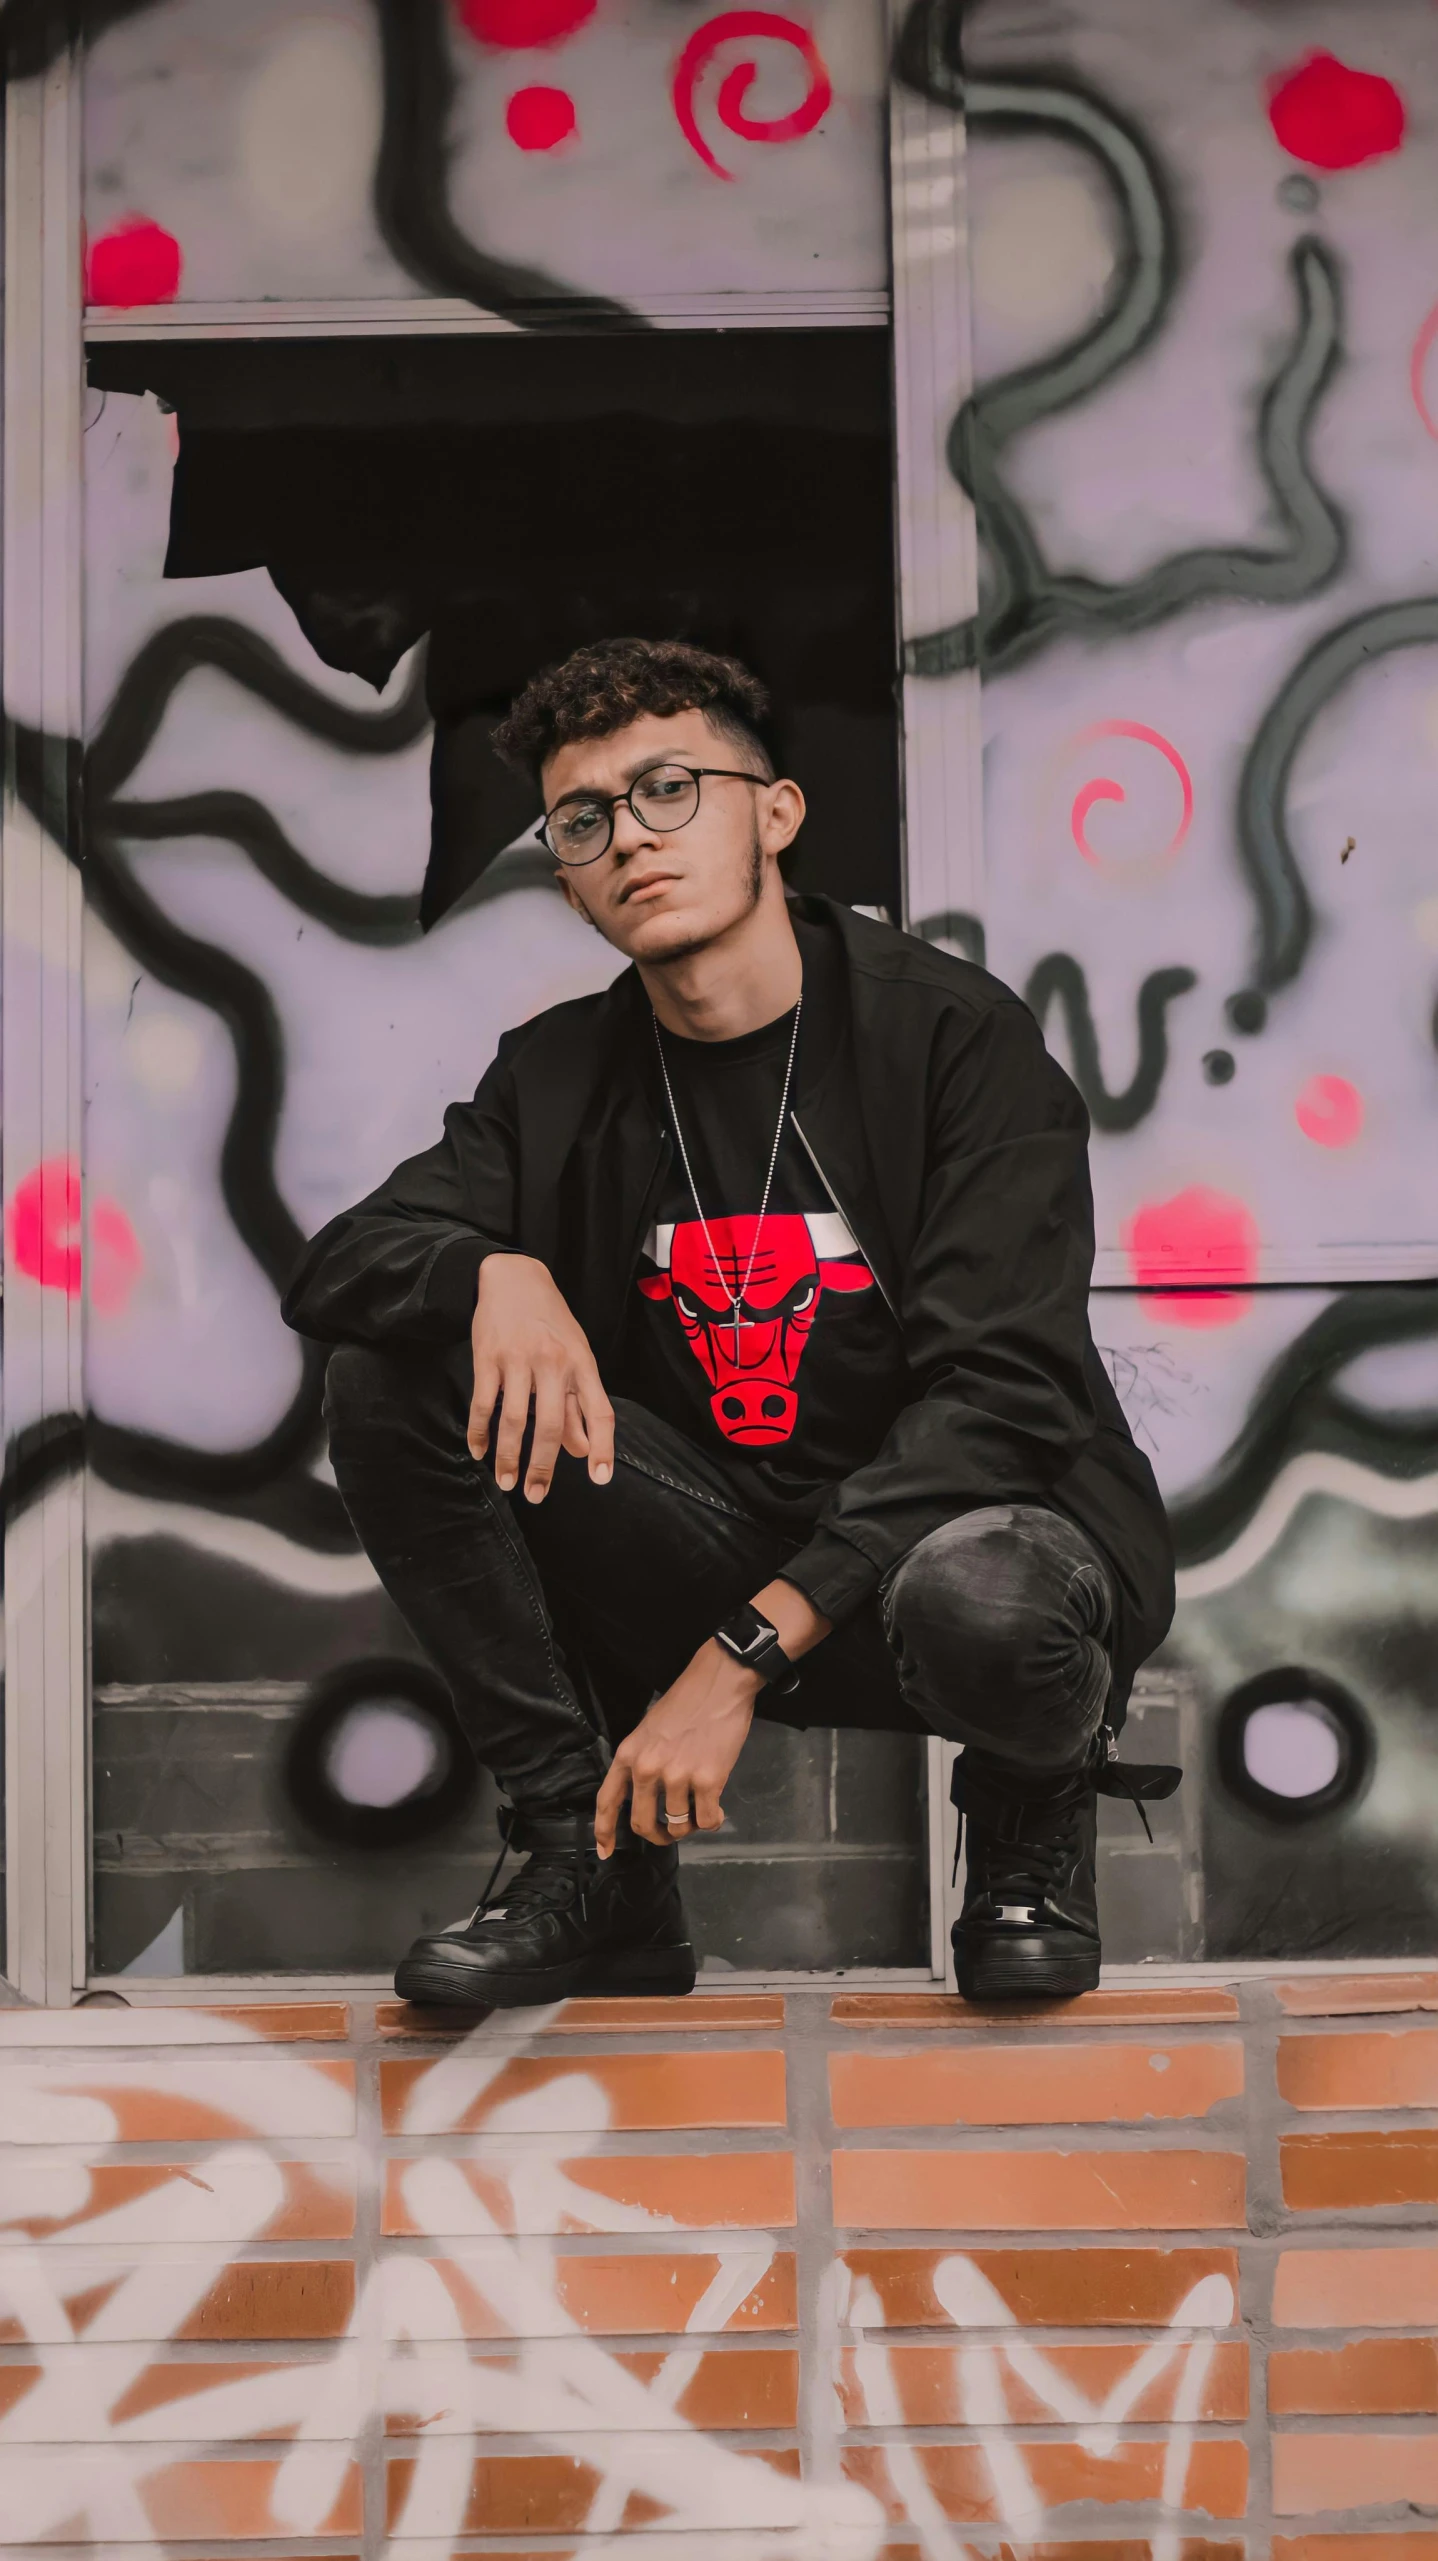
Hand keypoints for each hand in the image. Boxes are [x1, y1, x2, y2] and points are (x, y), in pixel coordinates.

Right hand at [468, 1252, 613, 1502]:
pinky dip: (479, 1432)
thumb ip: (578, 1405)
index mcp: (582, 1363)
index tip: (599, 1479)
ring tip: (506, 1482)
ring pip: (514, 1419)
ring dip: (509, 1456)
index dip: (602, 1447)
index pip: (599, 1411)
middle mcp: (553, 1362)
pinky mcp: (487, 1357)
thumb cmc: (550, 1323)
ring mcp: (518, 1359)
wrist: (514, 1277)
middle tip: (536, 1494)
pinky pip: (482, 1403)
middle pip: (551, 1424)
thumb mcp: (574, 1356)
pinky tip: (479, 1451)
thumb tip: (583, 1450)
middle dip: (543, 1466)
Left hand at [593, 1579, 831, 1854]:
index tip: (605, 1852)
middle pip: (641, 1824)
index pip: (607, 1801)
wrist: (719, 1683)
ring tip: (699, 1810)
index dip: (604, 1832)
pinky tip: (717, 1809)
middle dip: (657, 1835)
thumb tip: (646, 1798)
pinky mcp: (707, 1780)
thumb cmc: (686, 1703)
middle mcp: (647, 1769)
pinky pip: (706, 1820)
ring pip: (677, 1826)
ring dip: (689, 1826)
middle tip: (670, 1832)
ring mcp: (677, 1776)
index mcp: (628, 1755)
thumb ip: (642, 1762)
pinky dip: (712, 1821)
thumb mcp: (648, 1731)